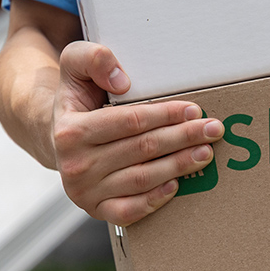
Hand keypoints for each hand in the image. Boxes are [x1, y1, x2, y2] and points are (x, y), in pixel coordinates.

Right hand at [52, 41, 223, 225]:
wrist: (56, 137)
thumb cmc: (78, 99)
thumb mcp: (75, 66)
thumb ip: (93, 59)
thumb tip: (122, 81)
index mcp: (71, 131)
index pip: (130, 122)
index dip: (165, 115)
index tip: (194, 110)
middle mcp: (75, 165)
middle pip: (142, 149)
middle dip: (183, 138)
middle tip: (213, 130)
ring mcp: (84, 192)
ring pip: (141, 179)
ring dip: (179, 166)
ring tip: (206, 152)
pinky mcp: (95, 209)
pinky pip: (128, 211)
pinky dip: (154, 200)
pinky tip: (177, 185)